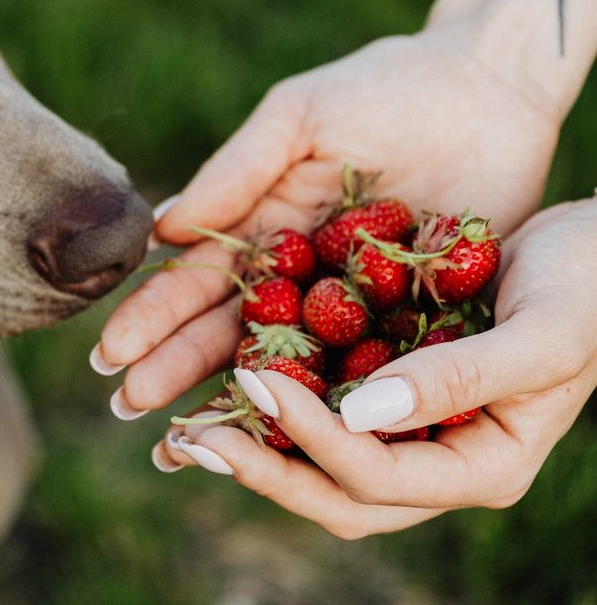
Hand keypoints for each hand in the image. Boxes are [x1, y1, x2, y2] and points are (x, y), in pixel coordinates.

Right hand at [95, 28, 558, 412]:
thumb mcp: (299, 117)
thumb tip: (160, 228)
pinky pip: (366, 368)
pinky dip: (330, 406)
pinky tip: (292, 442)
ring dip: (237, 401)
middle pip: (228, 330)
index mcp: (263, 224)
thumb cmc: (384, 89)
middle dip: (174, 368)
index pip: (197, 278)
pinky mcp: (412, 321)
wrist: (488, 89)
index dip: (153, 316)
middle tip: (126, 411)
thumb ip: (236, 170)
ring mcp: (353, 303)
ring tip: (183, 441)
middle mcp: (298, 273)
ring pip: (287, 363)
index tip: (109, 354)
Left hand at [150, 199, 596, 536]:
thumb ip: (459, 380)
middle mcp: (434, 456)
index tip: (253, 382)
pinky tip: (225, 365)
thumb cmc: (586, 291)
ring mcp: (406, 422)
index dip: (310, 441)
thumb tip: (361, 416)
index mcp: (478, 465)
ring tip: (185, 419)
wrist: (590, 252)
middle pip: (334, 489)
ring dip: (252, 440)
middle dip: (260, 466)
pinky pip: (320, 396)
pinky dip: (274, 392)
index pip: (376, 479)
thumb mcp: (540, 337)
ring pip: (318, 453)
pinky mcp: (385, 377)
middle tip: (187, 437)